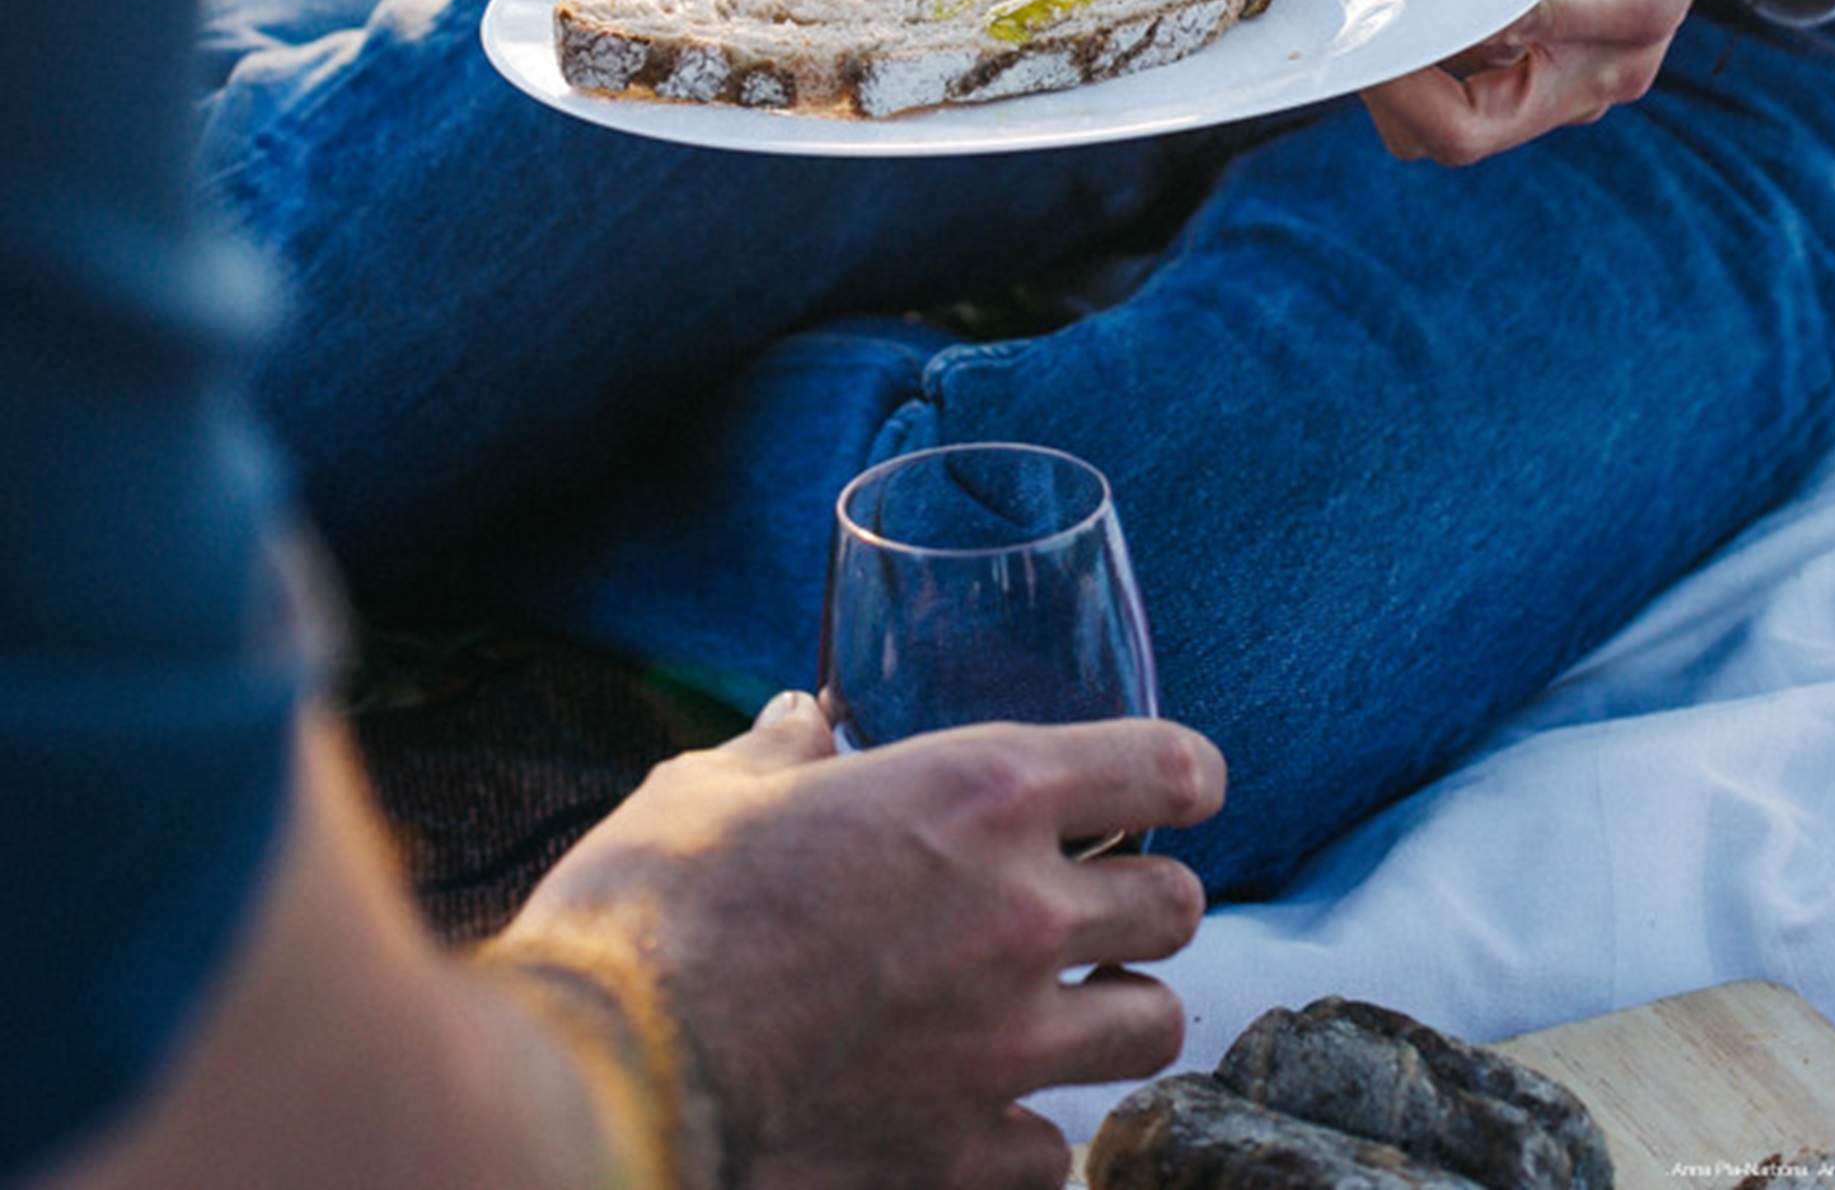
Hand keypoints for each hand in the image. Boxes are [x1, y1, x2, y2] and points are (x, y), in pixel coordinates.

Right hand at [492, 688, 1224, 1189]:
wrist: (609, 1081)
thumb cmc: (649, 909)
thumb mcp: (708, 791)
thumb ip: (780, 754)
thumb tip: (801, 723)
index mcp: (973, 794)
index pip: (1156, 768)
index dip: (1187, 775)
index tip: (1190, 787)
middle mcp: (1018, 915)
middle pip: (1177, 908)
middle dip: (1149, 904)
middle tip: (1103, 909)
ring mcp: (1003, 1048)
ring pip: (1151, 1031)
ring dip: (1116, 1015)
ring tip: (1067, 1013)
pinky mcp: (961, 1162)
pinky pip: (1051, 1153)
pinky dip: (1025, 1135)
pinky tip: (977, 1115)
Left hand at [1362, 0, 1834, 165]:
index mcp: (1639, 3)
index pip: (1521, 30)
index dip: (1443, 20)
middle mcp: (1610, 67)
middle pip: (1475, 130)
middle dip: (1400, 95)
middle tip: (1354, 28)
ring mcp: (1583, 83)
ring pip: (1464, 130)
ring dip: (1407, 90)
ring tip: (1374, 13)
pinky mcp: (1558, 79)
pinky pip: (1476, 105)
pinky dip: (1429, 76)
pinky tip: (1408, 13)